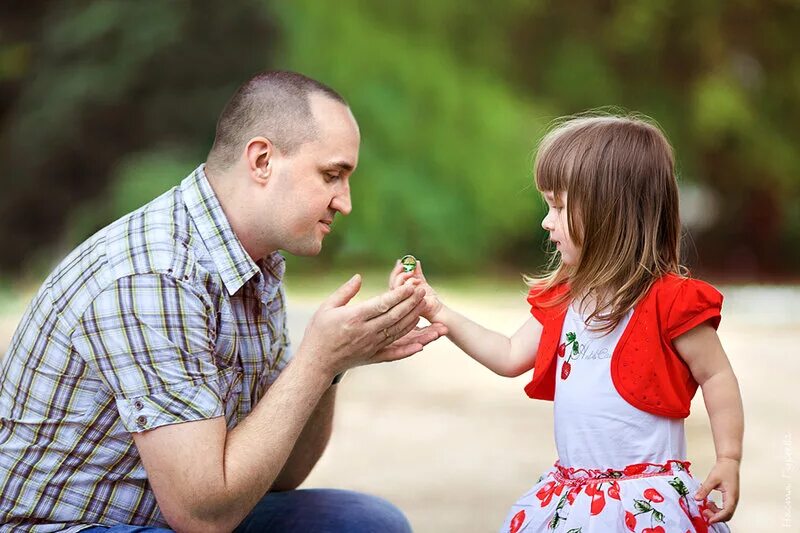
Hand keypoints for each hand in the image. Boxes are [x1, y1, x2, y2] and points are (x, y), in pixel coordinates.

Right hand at [297, 274, 432, 378]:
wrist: (316, 362)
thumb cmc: (318, 332)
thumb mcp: (326, 307)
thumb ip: (345, 292)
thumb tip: (359, 276)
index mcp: (354, 318)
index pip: (382, 304)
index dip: (399, 294)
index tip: (411, 285)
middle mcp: (365, 332)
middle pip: (394, 316)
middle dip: (411, 303)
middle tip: (423, 291)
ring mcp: (371, 346)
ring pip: (398, 332)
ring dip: (413, 319)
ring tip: (424, 307)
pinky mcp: (373, 357)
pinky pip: (394, 353)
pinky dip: (409, 349)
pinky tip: (421, 344)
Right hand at [389, 259, 442, 321]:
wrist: (437, 308)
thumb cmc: (429, 297)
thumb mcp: (422, 282)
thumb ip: (418, 273)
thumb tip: (415, 261)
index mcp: (400, 292)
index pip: (393, 280)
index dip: (395, 270)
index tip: (400, 261)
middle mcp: (398, 298)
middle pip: (391, 283)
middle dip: (397, 272)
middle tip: (405, 265)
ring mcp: (401, 302)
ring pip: (394, 287)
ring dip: (403, 277)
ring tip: (413, 273)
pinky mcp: (406, 305)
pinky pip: (403, 292)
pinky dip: (410, 283)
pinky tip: (418, 281)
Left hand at [694, 457, 739, 522]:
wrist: (729, 462)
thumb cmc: (724, 469)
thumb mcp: (712, 479)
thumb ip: (704, 489)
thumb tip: (697, 498)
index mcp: (731, 496)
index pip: (726, 512)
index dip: (717, 518)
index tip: (709, 520)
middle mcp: (734, 499)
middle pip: (727, 515)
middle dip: (716, 516)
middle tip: (704, 512)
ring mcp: (733, 498)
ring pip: (726, 512)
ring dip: (716, 512)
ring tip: (705, 507)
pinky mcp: (730, 497)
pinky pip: (725, 507)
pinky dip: (717, 508)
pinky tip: (709, 503)